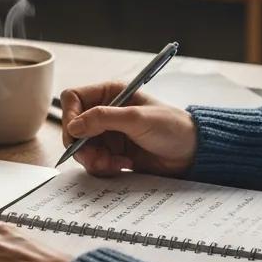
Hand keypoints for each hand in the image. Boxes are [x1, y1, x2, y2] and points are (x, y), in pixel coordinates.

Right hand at [61, 81, 197, 177]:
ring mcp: (107, 134)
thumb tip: (74, 126)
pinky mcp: (112, 153)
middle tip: (97, 158)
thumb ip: (103, 119)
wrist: (192, 153)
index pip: (73, 99)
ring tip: (115, 163)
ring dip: (94, 159)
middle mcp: (105, 112)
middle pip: (73, 128)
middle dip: (82, 145)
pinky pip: (94, 162)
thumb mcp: (137, 119)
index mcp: (109, 93)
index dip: (70, 116)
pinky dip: (104, 167)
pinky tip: (124, 165)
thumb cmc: (171, 127)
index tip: (77, 135)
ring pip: (82, 148)